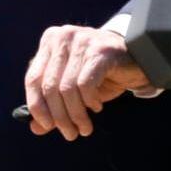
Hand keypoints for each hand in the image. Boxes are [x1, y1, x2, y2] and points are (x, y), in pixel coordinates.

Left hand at [23, 25, 152, 139]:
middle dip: (59, 116)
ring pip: (67, 88)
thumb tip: (35, 128)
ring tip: (84, 128)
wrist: (138, 58)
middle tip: (70, 134)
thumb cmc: (101, 74)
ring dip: (76, 115)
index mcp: (49, 42)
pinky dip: (89, 101)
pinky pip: (85, 84)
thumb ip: (53, 105)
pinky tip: (97, 106)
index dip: (37, 106)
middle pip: (50, 86)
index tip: (45, 126)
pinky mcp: (99, 51)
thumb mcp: (73, 89)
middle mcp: (62, 37)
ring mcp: (81, 41)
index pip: (32, 78)